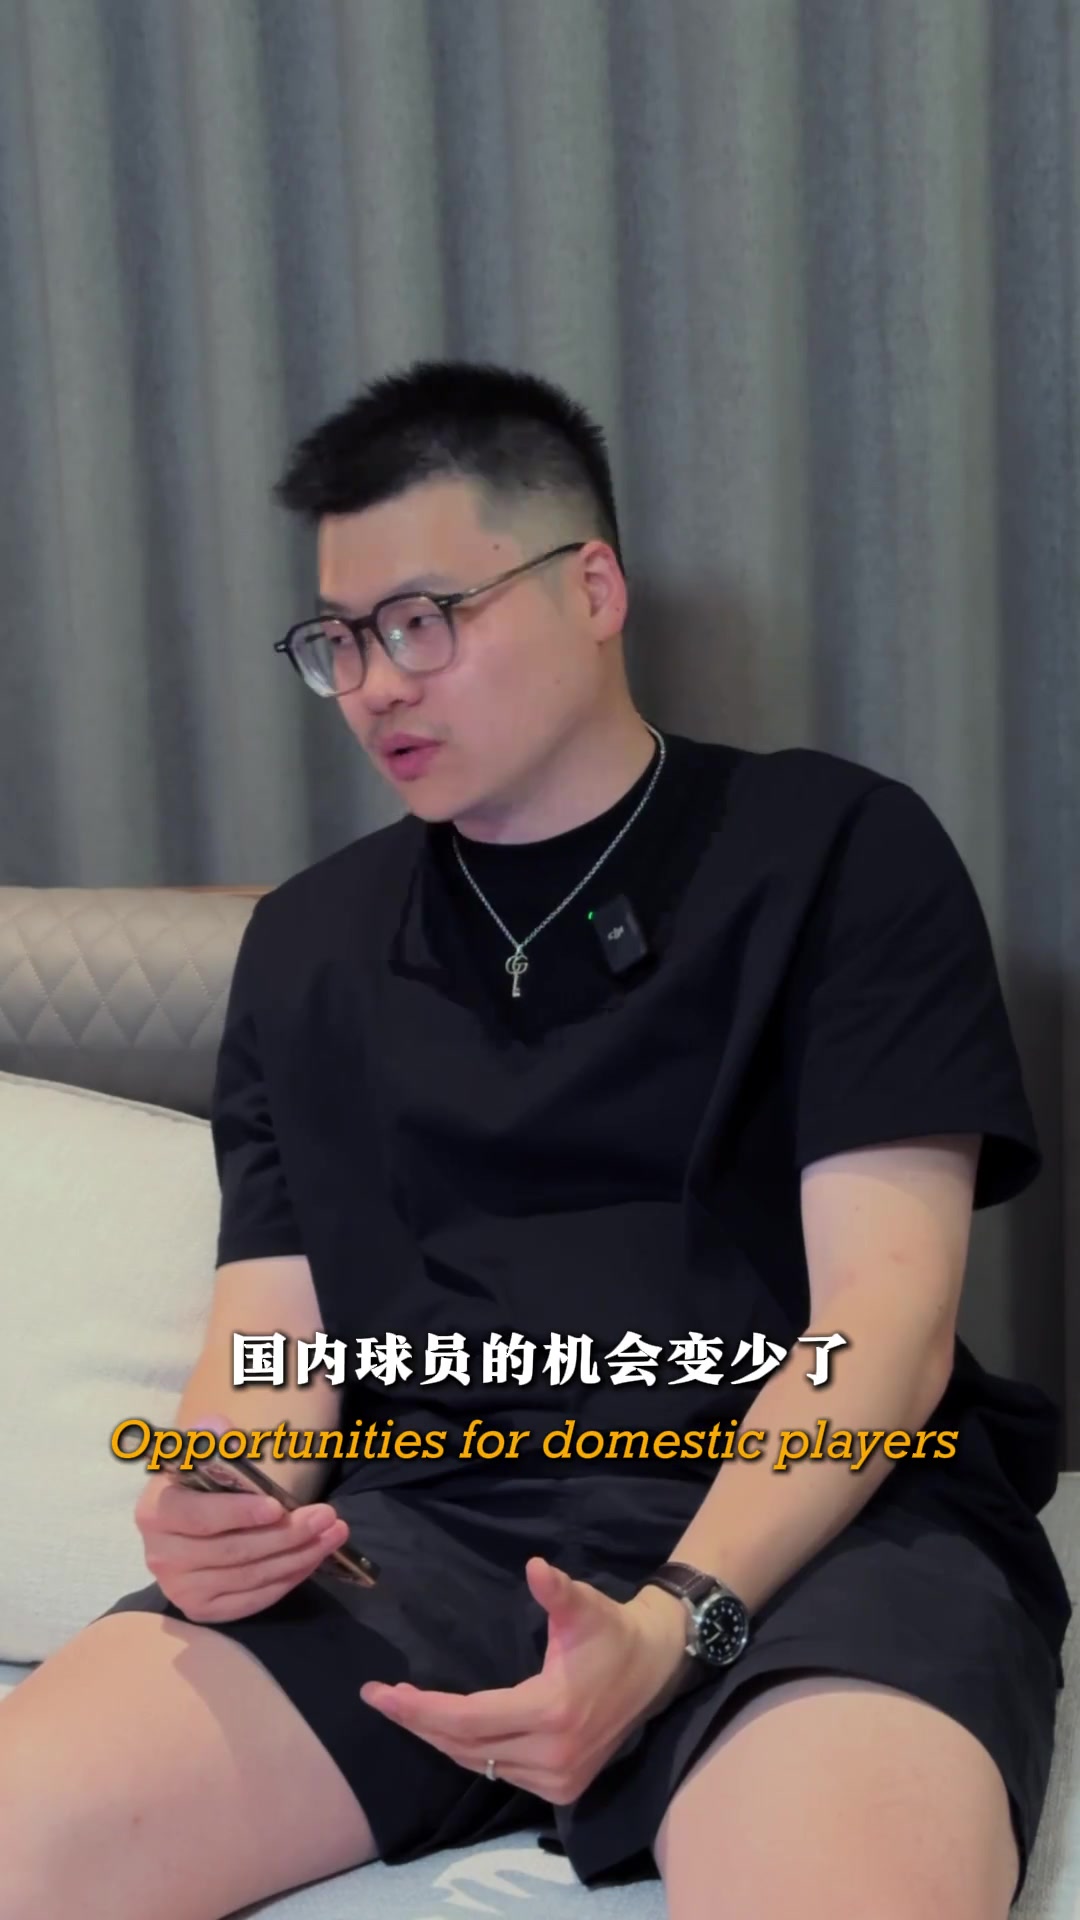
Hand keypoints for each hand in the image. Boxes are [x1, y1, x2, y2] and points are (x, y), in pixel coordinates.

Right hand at [133, 1417, 350, 1621]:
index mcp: (156, 1511)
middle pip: (232, 1551)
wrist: (196, 1516)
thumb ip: (211, 1438)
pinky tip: (311, 1559)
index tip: (277, 1506)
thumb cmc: (206, 1480)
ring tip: (332, 1534)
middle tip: (326, 1516)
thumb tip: (219, 1428)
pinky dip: (286, 1580)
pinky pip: (251, 1601)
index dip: (237, 1513)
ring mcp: (180, 1588)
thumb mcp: (206, 1452)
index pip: (197, 1517)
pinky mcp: (201, 1610)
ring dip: (297, 1556)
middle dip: (286, 1534)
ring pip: (248, 1577)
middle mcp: (161, 1556)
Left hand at [359, 1555, 693, 1804]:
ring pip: (480, 1764)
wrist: (656, 1667)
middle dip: (418, 1722)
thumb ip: (556, 1590)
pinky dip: (470, 1752)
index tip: (381, 1694)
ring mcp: (559, 1779)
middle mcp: (553, 1756)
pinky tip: (447, 1729)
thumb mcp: (585, 1607)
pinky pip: (501, 1773)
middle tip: (380, 1698)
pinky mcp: (563, 1788)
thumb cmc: (612, 1631)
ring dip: (440, 1738)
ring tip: (406, 1709)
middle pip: (465, 1746)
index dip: (420, 1708)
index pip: (468, 1719)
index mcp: (551, 1713)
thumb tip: (535, 1566)